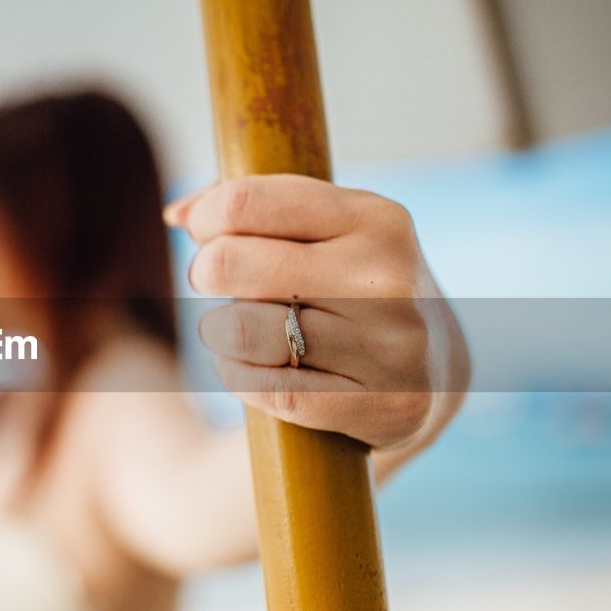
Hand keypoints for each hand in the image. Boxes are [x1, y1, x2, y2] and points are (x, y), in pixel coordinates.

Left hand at [165, 175, 468, 462]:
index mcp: (375, 218)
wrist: (433, 370)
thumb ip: (250, 208)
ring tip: (235, 333)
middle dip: (204, 274)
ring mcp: (391, 346)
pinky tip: (252, 370)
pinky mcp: (384, 407)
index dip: (207, 220)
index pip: (246, 203)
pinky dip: (242, 379)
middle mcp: (387, 279)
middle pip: (230, 264)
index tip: (206, 236)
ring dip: (219, 334)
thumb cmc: (350, 286)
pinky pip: (270, 391)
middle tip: (216, 286)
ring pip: (242, 331)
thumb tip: (177, 214)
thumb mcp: (323, 231)